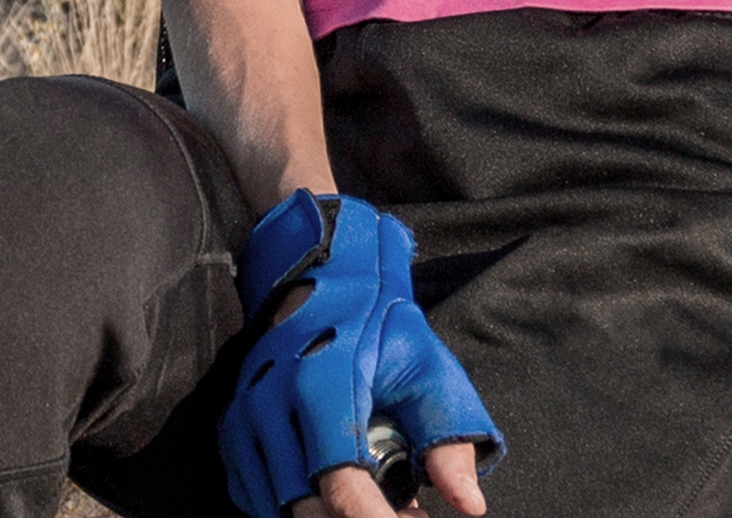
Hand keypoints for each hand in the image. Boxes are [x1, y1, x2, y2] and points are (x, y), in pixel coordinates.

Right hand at [220, 192, 501, 517]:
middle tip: (404, 515)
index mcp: (323, 383)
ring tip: (378, 507)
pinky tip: (333, 500)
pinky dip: (292, 507)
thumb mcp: (423, 359)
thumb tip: (469, 503)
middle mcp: (271, 405)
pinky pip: (254, 497)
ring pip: (277, 506)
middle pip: (305, 504)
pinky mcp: (229, 433)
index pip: (339, 480)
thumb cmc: (377, 317)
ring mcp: (242, 421)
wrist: (319, 271)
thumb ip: (447, 428)